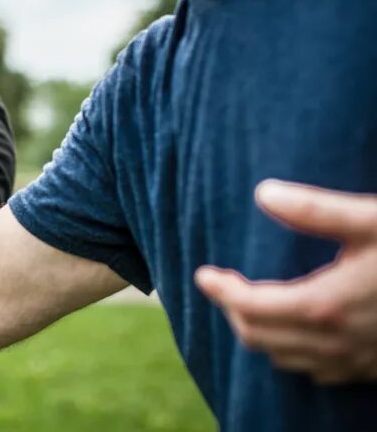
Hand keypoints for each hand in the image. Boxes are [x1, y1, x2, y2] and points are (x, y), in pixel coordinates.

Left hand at [196, 180, 376, 384]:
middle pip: (259, 337)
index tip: (203, 274)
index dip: (221, 290)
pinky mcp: (374, 370)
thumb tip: (262, 192)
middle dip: (233, 311)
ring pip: (285, 359)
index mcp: (324, 305)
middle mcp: (335, 342)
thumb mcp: (372, 219)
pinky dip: (293, 353)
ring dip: (260, 333)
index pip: (251, 306)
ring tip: (250, 304)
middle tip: (222, 285)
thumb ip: (314, 209)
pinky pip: (318, 372)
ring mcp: (356, 362)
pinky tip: (297, 331)